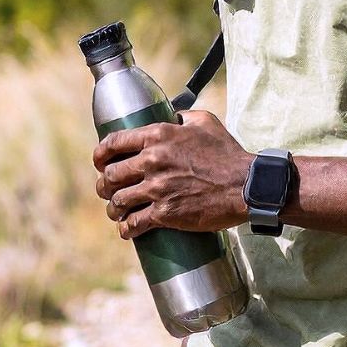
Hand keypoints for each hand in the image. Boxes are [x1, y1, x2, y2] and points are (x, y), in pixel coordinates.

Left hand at [92, 110, 252, 238]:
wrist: (247, 185)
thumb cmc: (227, 153)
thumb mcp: (204, 122)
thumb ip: (182, 116)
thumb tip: (170, 116)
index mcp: (157, 136)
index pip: (113, 143)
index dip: (100, 155)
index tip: (99, 163)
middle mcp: (152, 160)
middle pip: (110, 175)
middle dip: (104, 186)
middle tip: (107, 191)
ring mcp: (158, 188)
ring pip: (118, 201)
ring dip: (114, 209)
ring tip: (117, 212)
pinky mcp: (166, 213)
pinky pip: (135, 223)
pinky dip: (127, 229)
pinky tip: (127, 230)